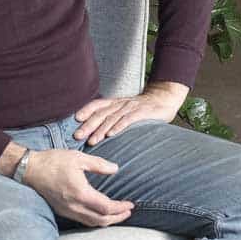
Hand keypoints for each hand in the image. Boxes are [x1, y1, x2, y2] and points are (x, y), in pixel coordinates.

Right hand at [21, 148, 133, 226]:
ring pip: (92, 222)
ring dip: (107, 221)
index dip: (120, 208)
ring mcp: (67, 210)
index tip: (130, 204)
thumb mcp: (78, 158)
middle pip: (101, 220)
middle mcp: (74, 206)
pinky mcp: (62, 210)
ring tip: (118, 215)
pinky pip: (83, 221)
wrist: (30, 169)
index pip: (106, 207)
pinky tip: (101, 214)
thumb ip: (99, 165)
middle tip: (128, 212)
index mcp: (80, 193)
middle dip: (117, 218)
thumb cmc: (53, 161)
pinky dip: (96, 220)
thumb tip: (115, 169)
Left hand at [72, 80, 186, 146]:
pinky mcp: (142, 113)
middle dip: (88, 125)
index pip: (97, 105)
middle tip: (77, 136)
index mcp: (116, 103)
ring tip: (92, 141)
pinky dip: (119, 127)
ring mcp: (131, 107)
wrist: (165, 99)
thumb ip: (115, 117)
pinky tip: (111, 134)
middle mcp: (121, 104)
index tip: (75, 119)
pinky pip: (128, 120)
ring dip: (100, 130)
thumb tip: (99, 131)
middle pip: (101, 114)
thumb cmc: (144, 108)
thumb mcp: (127, 110)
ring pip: (112, 118)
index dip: (86, 110)